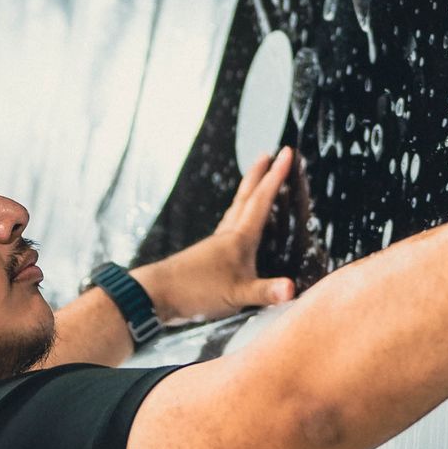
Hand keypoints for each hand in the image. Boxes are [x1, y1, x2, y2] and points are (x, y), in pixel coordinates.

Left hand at [138, 150, 297, 323]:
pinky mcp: (207, 255)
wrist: (156, 295)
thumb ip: (266, 293)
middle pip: (246, 197)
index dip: (275, 177)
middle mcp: (227, 235)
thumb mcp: (237, 295)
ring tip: (254, 184)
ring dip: (247, 193)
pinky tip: (235, 227)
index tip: (286, 153)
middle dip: (259, 175)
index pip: (261, 201)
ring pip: (236, 209)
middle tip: (269, 154)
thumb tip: (292, 291)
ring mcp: (215, 244)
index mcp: (239, 239)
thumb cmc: (196, 291)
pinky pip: (228, 226)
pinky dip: (237, 216)